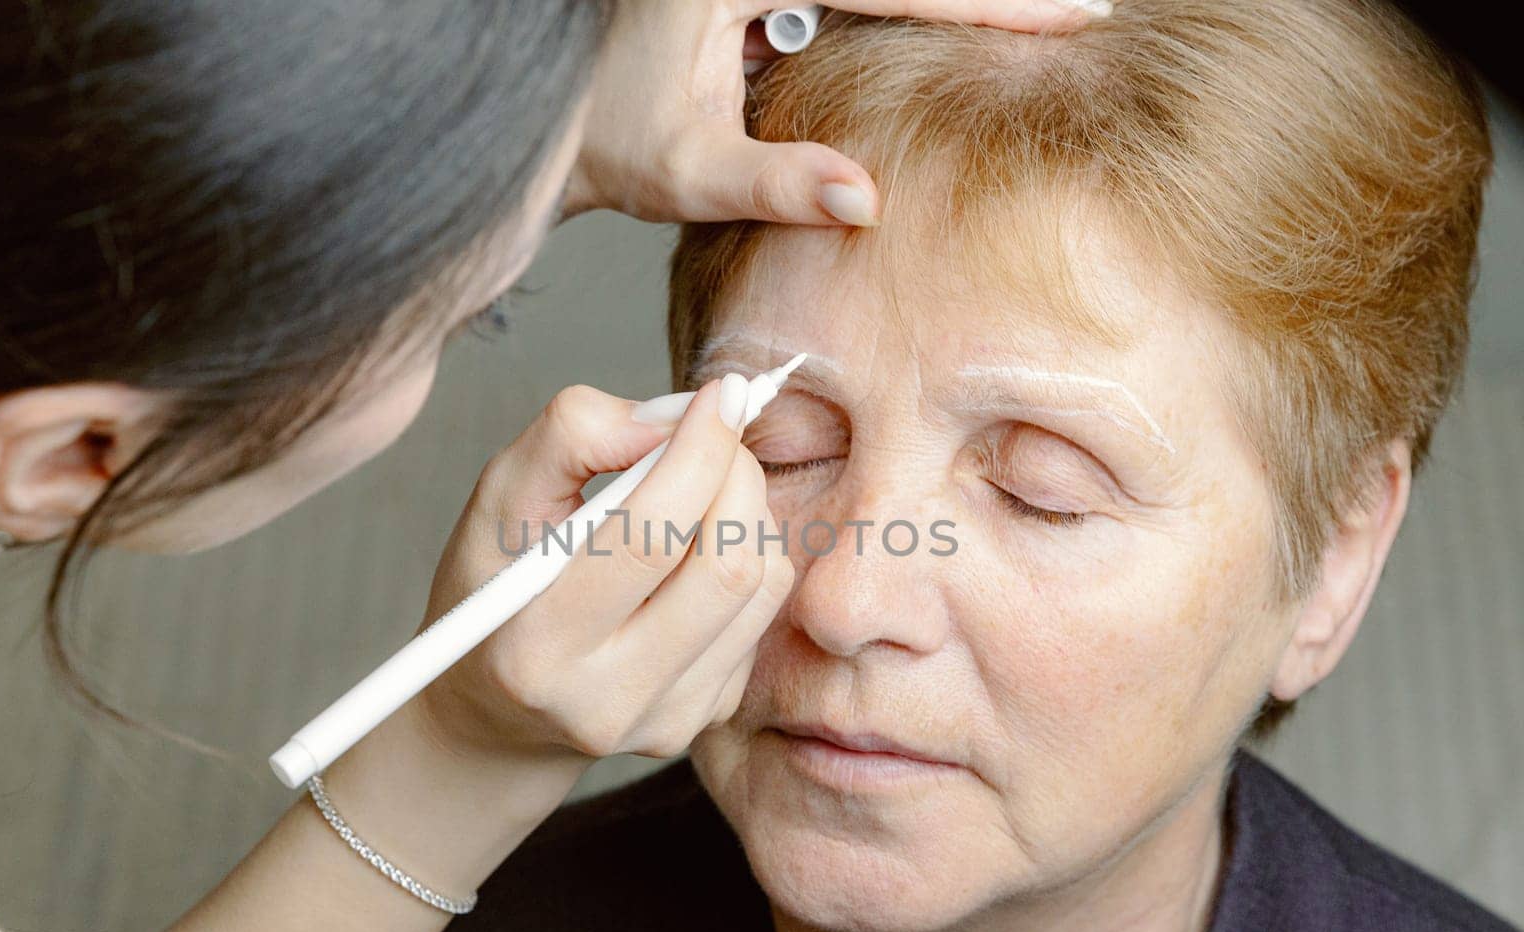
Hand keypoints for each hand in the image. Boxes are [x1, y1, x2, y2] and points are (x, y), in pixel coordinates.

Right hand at [416, 378, 794, 765]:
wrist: (495, 712)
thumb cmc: (491, 588)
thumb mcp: (498, 498)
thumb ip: (571, 437)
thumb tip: (672, 419)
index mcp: (538, 645)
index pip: (651, 535)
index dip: (699, 450)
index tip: (715, 394)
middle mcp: (607, 698)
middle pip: (727, 565)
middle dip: (736, 474)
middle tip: (711, 435)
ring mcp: (665, 719)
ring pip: (761, 586)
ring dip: (747, 514)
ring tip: (696, 493)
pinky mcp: (706, 720)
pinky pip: (762, 616)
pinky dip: (744, 560)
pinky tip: (692, 555)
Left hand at [565, 0, 1107, 226]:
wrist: (562, 127)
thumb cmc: (609, 144)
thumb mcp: (689, 174)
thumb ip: (778, 183)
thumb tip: (870, 200)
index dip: (986, 1)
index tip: (1072, 13)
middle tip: (1079, 15)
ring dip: (947, 11)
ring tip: (1040, 27)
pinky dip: (907, 19)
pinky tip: (968, 34)